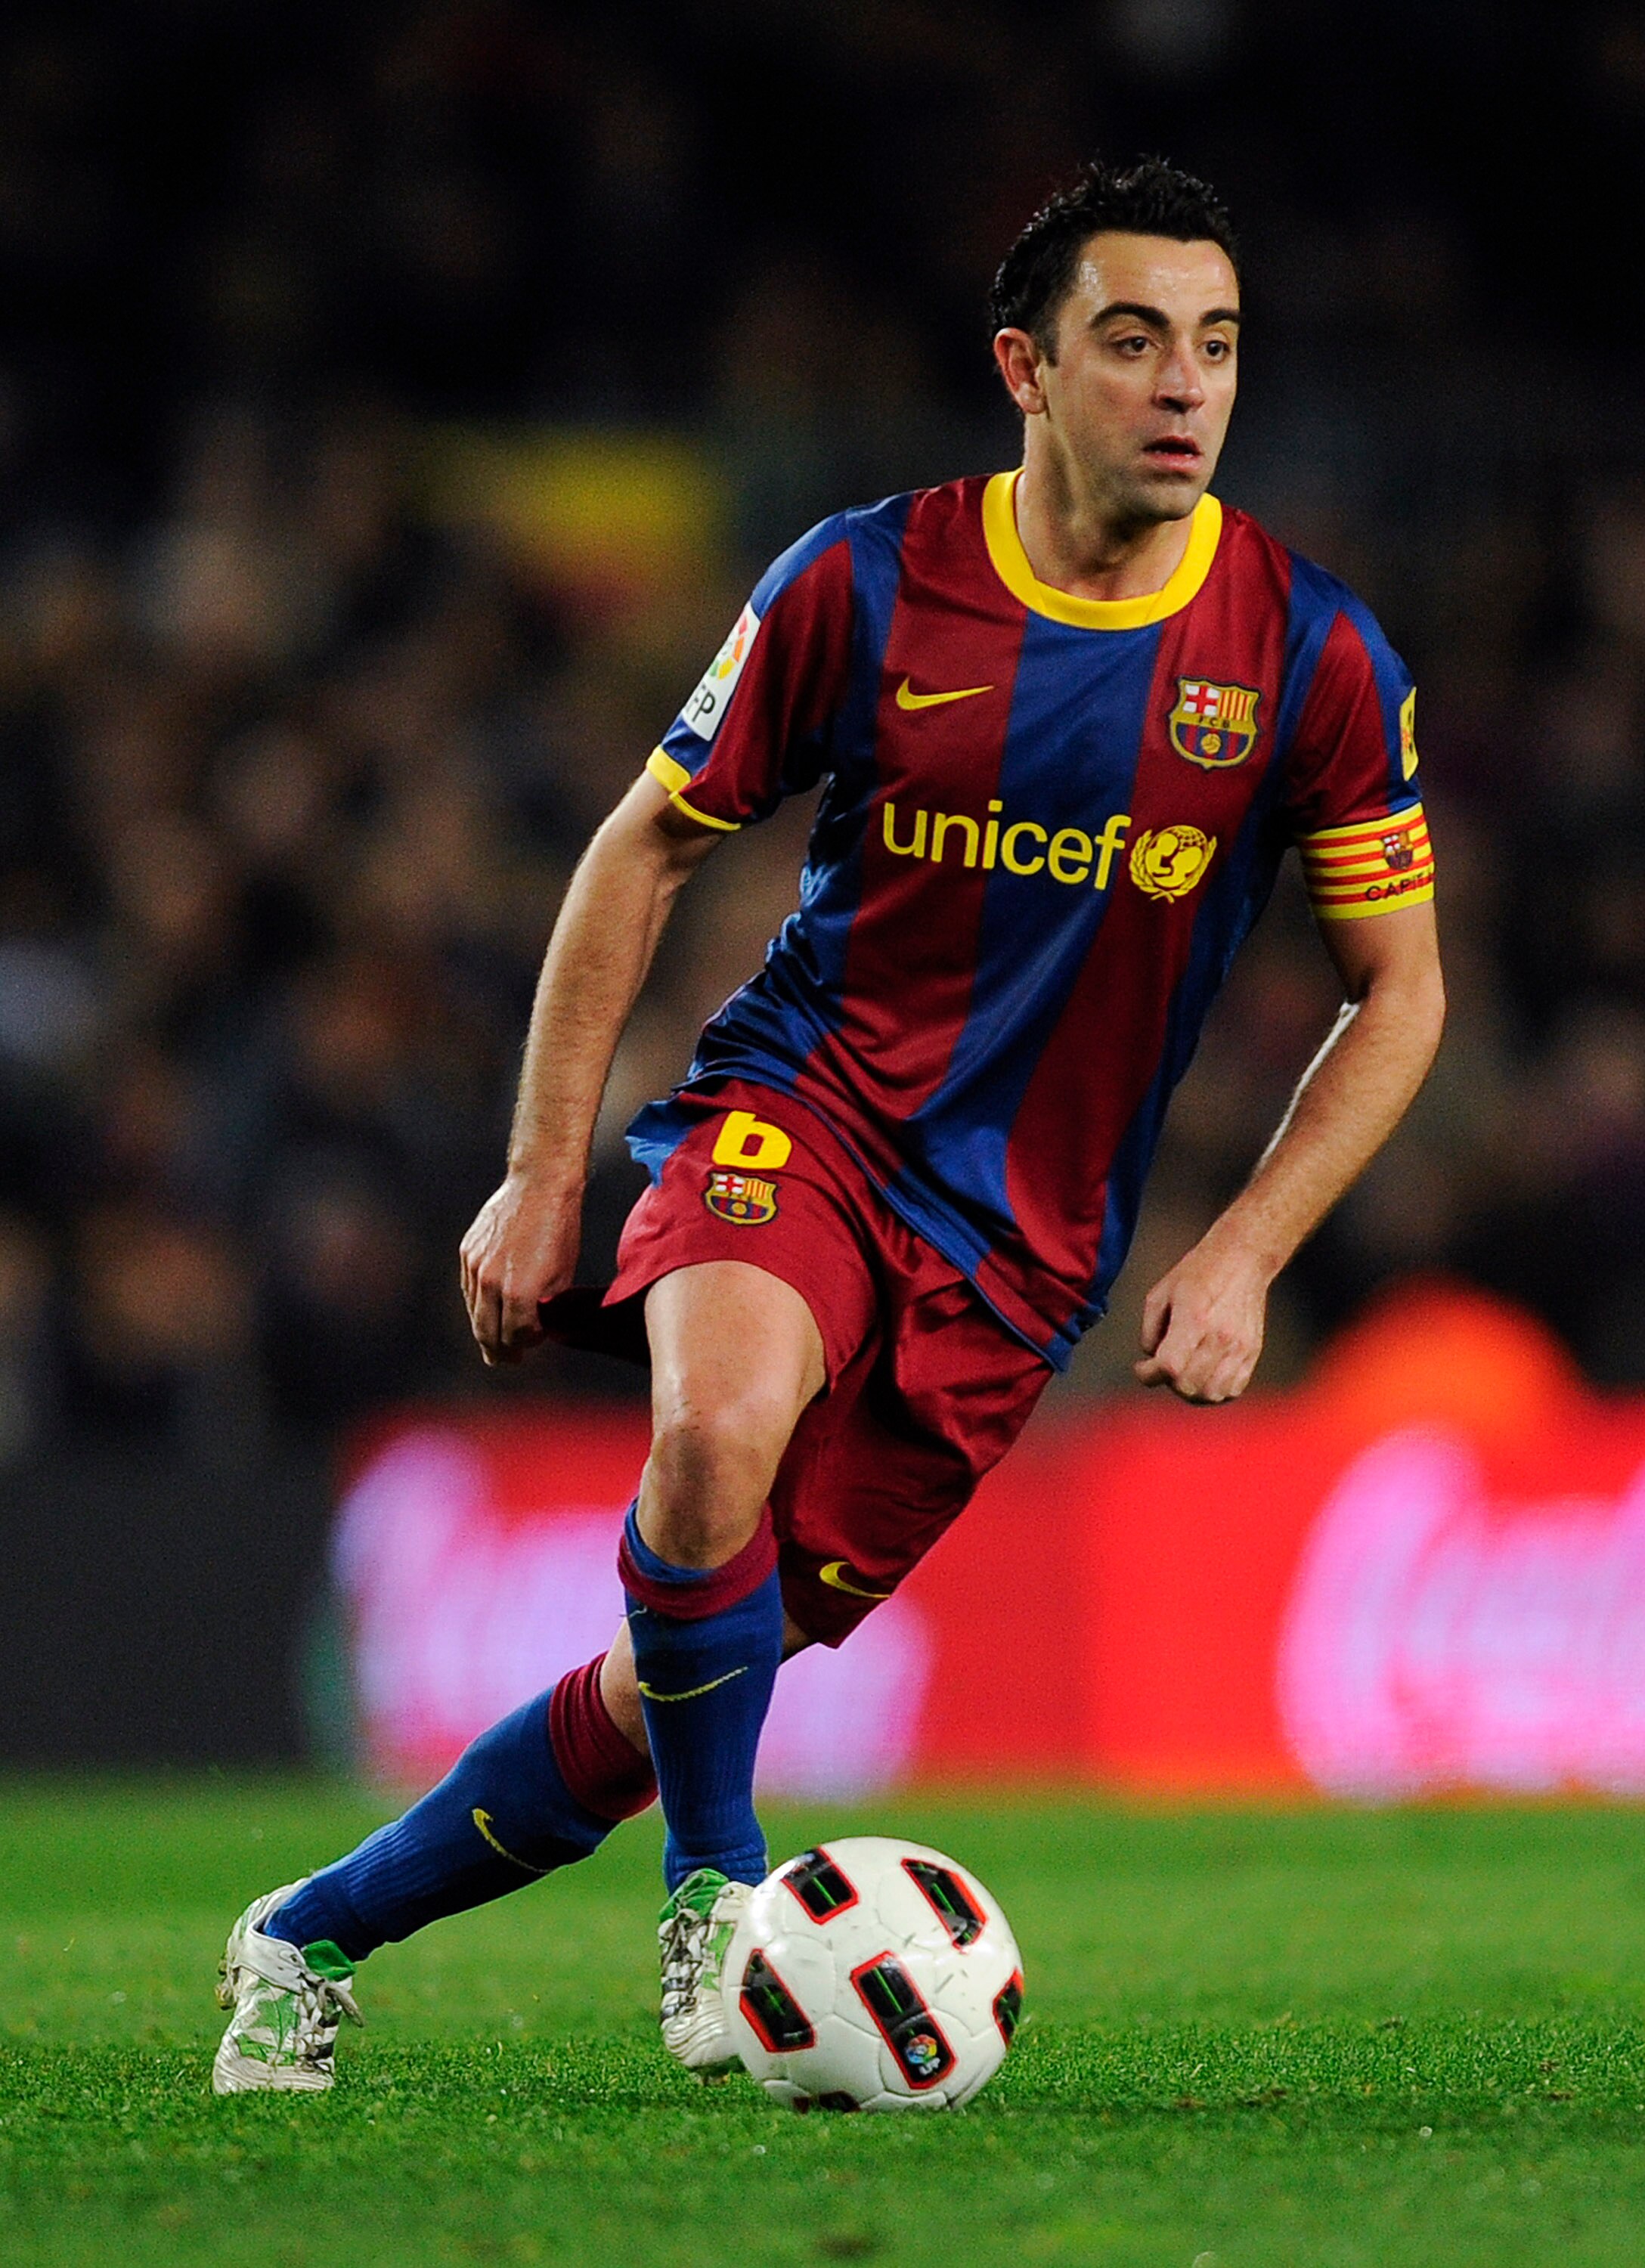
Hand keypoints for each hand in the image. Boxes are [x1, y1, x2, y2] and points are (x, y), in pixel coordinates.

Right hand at [459, 1171, 581, 1367]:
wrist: (540, 1185)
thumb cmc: (560, 1229)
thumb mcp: (563, 1274)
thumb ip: (546, 1305)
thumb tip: (537, 1325)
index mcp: (519, 1293)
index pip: (516, 1336)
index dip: (527, 1344)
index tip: (534, 1343)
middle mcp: (491, 1283)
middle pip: (488, 1332)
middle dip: (498, 1351)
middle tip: (504, 1362)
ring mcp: (475, 1267)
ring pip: (474, 1312)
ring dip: (484, 1330)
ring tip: (492, 1343)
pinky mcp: (467, 1252)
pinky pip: (468, 1288)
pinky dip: (477, 1303)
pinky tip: (485, 1309)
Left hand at [1133, 1234, 1269, 1403]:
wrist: (1241, 1260)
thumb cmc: (1199, 1273)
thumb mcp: (1160, 1293)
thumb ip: (1150, 1330)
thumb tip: (1152, 1358)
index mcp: (1193, 1319)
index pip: (1170, 1366)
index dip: (1148, 1375)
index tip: (1141, 1368)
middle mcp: (1219, 1337)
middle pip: (1188, 1385)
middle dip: (1168, 1383)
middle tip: (1163, 1370)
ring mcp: (1239, 1347)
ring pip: (1211, 1394)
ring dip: (1191, 1393)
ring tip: (1183, 1376)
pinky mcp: (1252, 1352)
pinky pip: (1233, 1389)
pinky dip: (1215, 1392)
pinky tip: (1204, 1378)